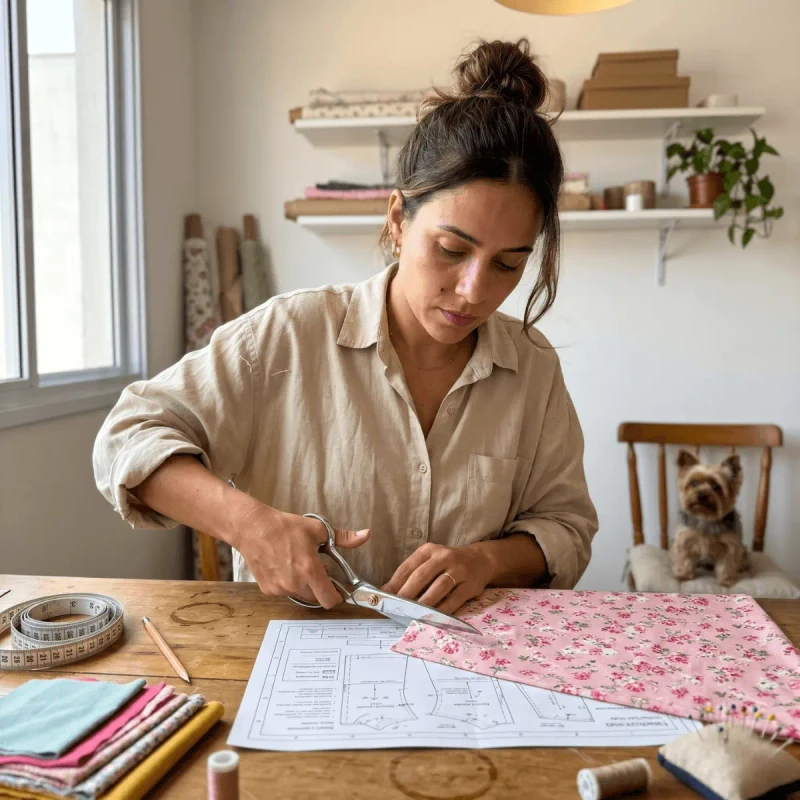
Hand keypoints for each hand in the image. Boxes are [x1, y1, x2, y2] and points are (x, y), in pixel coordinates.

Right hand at [229, 502, 369, 608]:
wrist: (253, 528)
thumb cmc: (285, 527)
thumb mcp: (318, 530)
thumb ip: (344, 538)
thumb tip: (366, 535)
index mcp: (310, 570)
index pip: (329, 600)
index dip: (336, 596)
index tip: (337, 589)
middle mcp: (295, 583)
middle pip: (316, 598)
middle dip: (319, 588)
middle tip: (316, 570)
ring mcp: (280, 588)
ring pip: (300, 595)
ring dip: (303, 586)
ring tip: (298, 565)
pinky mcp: (267, 589)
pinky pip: (284, 592)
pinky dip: (287, 584)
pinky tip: (283, 567)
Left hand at [382, 543, 494, 615]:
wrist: (480, 560)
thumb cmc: (448, 563)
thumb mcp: (430, 560)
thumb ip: (412, 573)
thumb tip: (387, 591)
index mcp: (428, 550)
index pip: (408, 566)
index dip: (394, 582)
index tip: (384, 597)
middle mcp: (443, 557)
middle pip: (421, 576)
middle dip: (407, 593)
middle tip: (395, 608)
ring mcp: (458, 570)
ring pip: (438, 587)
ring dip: (424, 602)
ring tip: (412, 614)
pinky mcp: (470, 585)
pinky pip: (454, 599)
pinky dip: (443, 610)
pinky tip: (433, 617)